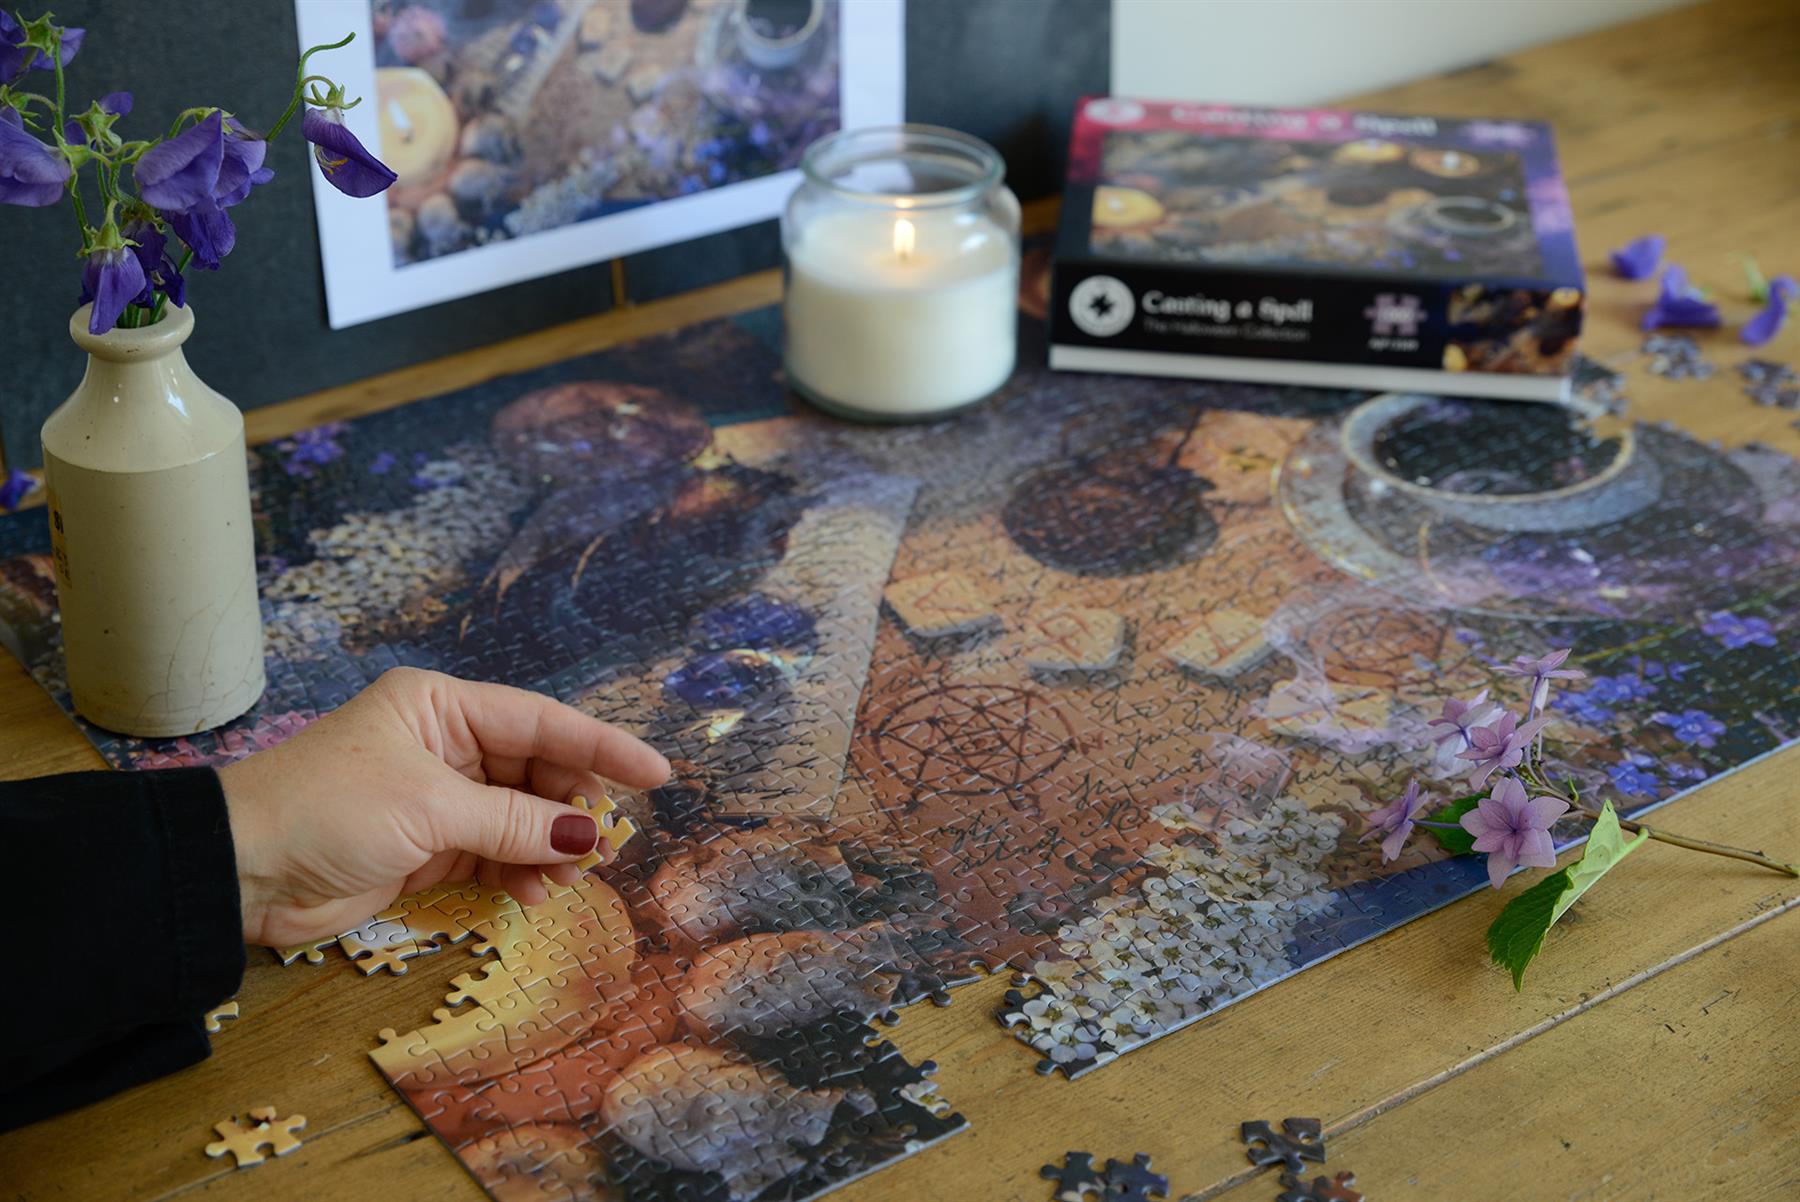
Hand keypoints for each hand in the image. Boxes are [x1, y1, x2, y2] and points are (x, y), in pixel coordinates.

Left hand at [217, 667, 669, 947]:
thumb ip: (517, 821)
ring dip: (550, 847)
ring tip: (568, 880)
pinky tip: (533, 893)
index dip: (603, 747)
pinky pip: (496, 851)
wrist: (237, 870)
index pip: (542, 722)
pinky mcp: (427, 846)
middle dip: (574, 809)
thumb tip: (591, 834)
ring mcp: (437, 796)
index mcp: (441, 705)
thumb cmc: (326, 810)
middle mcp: (445, 743)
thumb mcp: (429, 808)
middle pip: (538, 771)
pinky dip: (520, 871)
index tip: (657, 774)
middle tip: (605, 847)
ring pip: (522, 816)